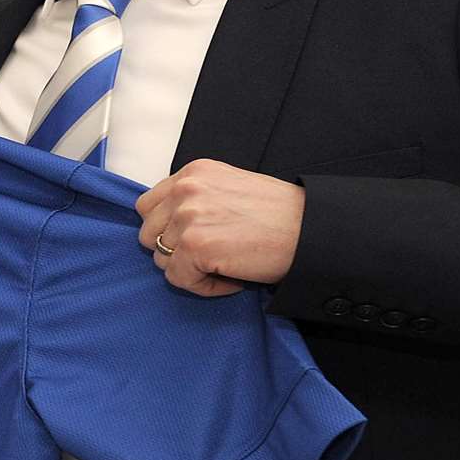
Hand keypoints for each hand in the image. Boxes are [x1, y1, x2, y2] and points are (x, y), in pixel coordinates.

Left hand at [135, 159, 302, 296]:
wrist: (312, 230)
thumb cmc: (280, 213)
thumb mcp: (229, 188)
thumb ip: (197, 198)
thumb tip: (170, 225)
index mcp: (193, 173)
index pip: (149, 206)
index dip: (167, 230)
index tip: (194, 241)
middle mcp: (186, 189)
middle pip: (148, 233)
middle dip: (174, 251)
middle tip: (207, 258)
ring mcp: (188, 216)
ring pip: (161, 259)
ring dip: (190, 270)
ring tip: (223, 267)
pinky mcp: (196, 246)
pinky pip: (179, 279)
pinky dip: (204, 287)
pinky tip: (232, 279)